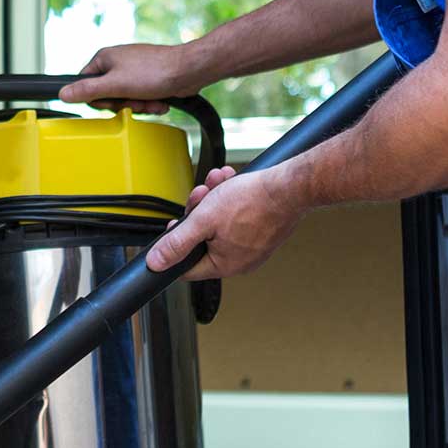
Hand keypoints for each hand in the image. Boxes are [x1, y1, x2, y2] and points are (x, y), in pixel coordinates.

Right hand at [58, 43, 198, 113]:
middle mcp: (118, 63)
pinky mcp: (149, 80)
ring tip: (152, 100)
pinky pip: (141, 98)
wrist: (189, 71)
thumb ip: (88, 90)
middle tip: (136, 100)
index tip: (112, 100)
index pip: (86, 84)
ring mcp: (134, 71)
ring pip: (126, 99)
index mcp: (105, 58)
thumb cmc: (155, 72)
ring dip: (140, 105)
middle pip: (108, 95)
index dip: (99, 99)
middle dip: (124, 104)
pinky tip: (160, 101)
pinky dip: (151, 103)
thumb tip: (63, 93)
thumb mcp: (116, 84)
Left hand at [146, 165, 303, 279]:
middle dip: (199, 212)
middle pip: (205, 239)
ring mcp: (255, 246)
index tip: (177, 224)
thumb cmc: (254, 202)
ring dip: (215, 200)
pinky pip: (240, 219)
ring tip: (218, 182)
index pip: (188, 266)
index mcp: (224, 265)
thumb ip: (177, 242)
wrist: (290, 187)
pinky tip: (232, 183)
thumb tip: (156, 263)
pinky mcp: (265, 232)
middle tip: (201, 195)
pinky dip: (232, 200)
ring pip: (221, 224)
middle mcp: (241, 261)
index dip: (177, 243)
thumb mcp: (204, 219)